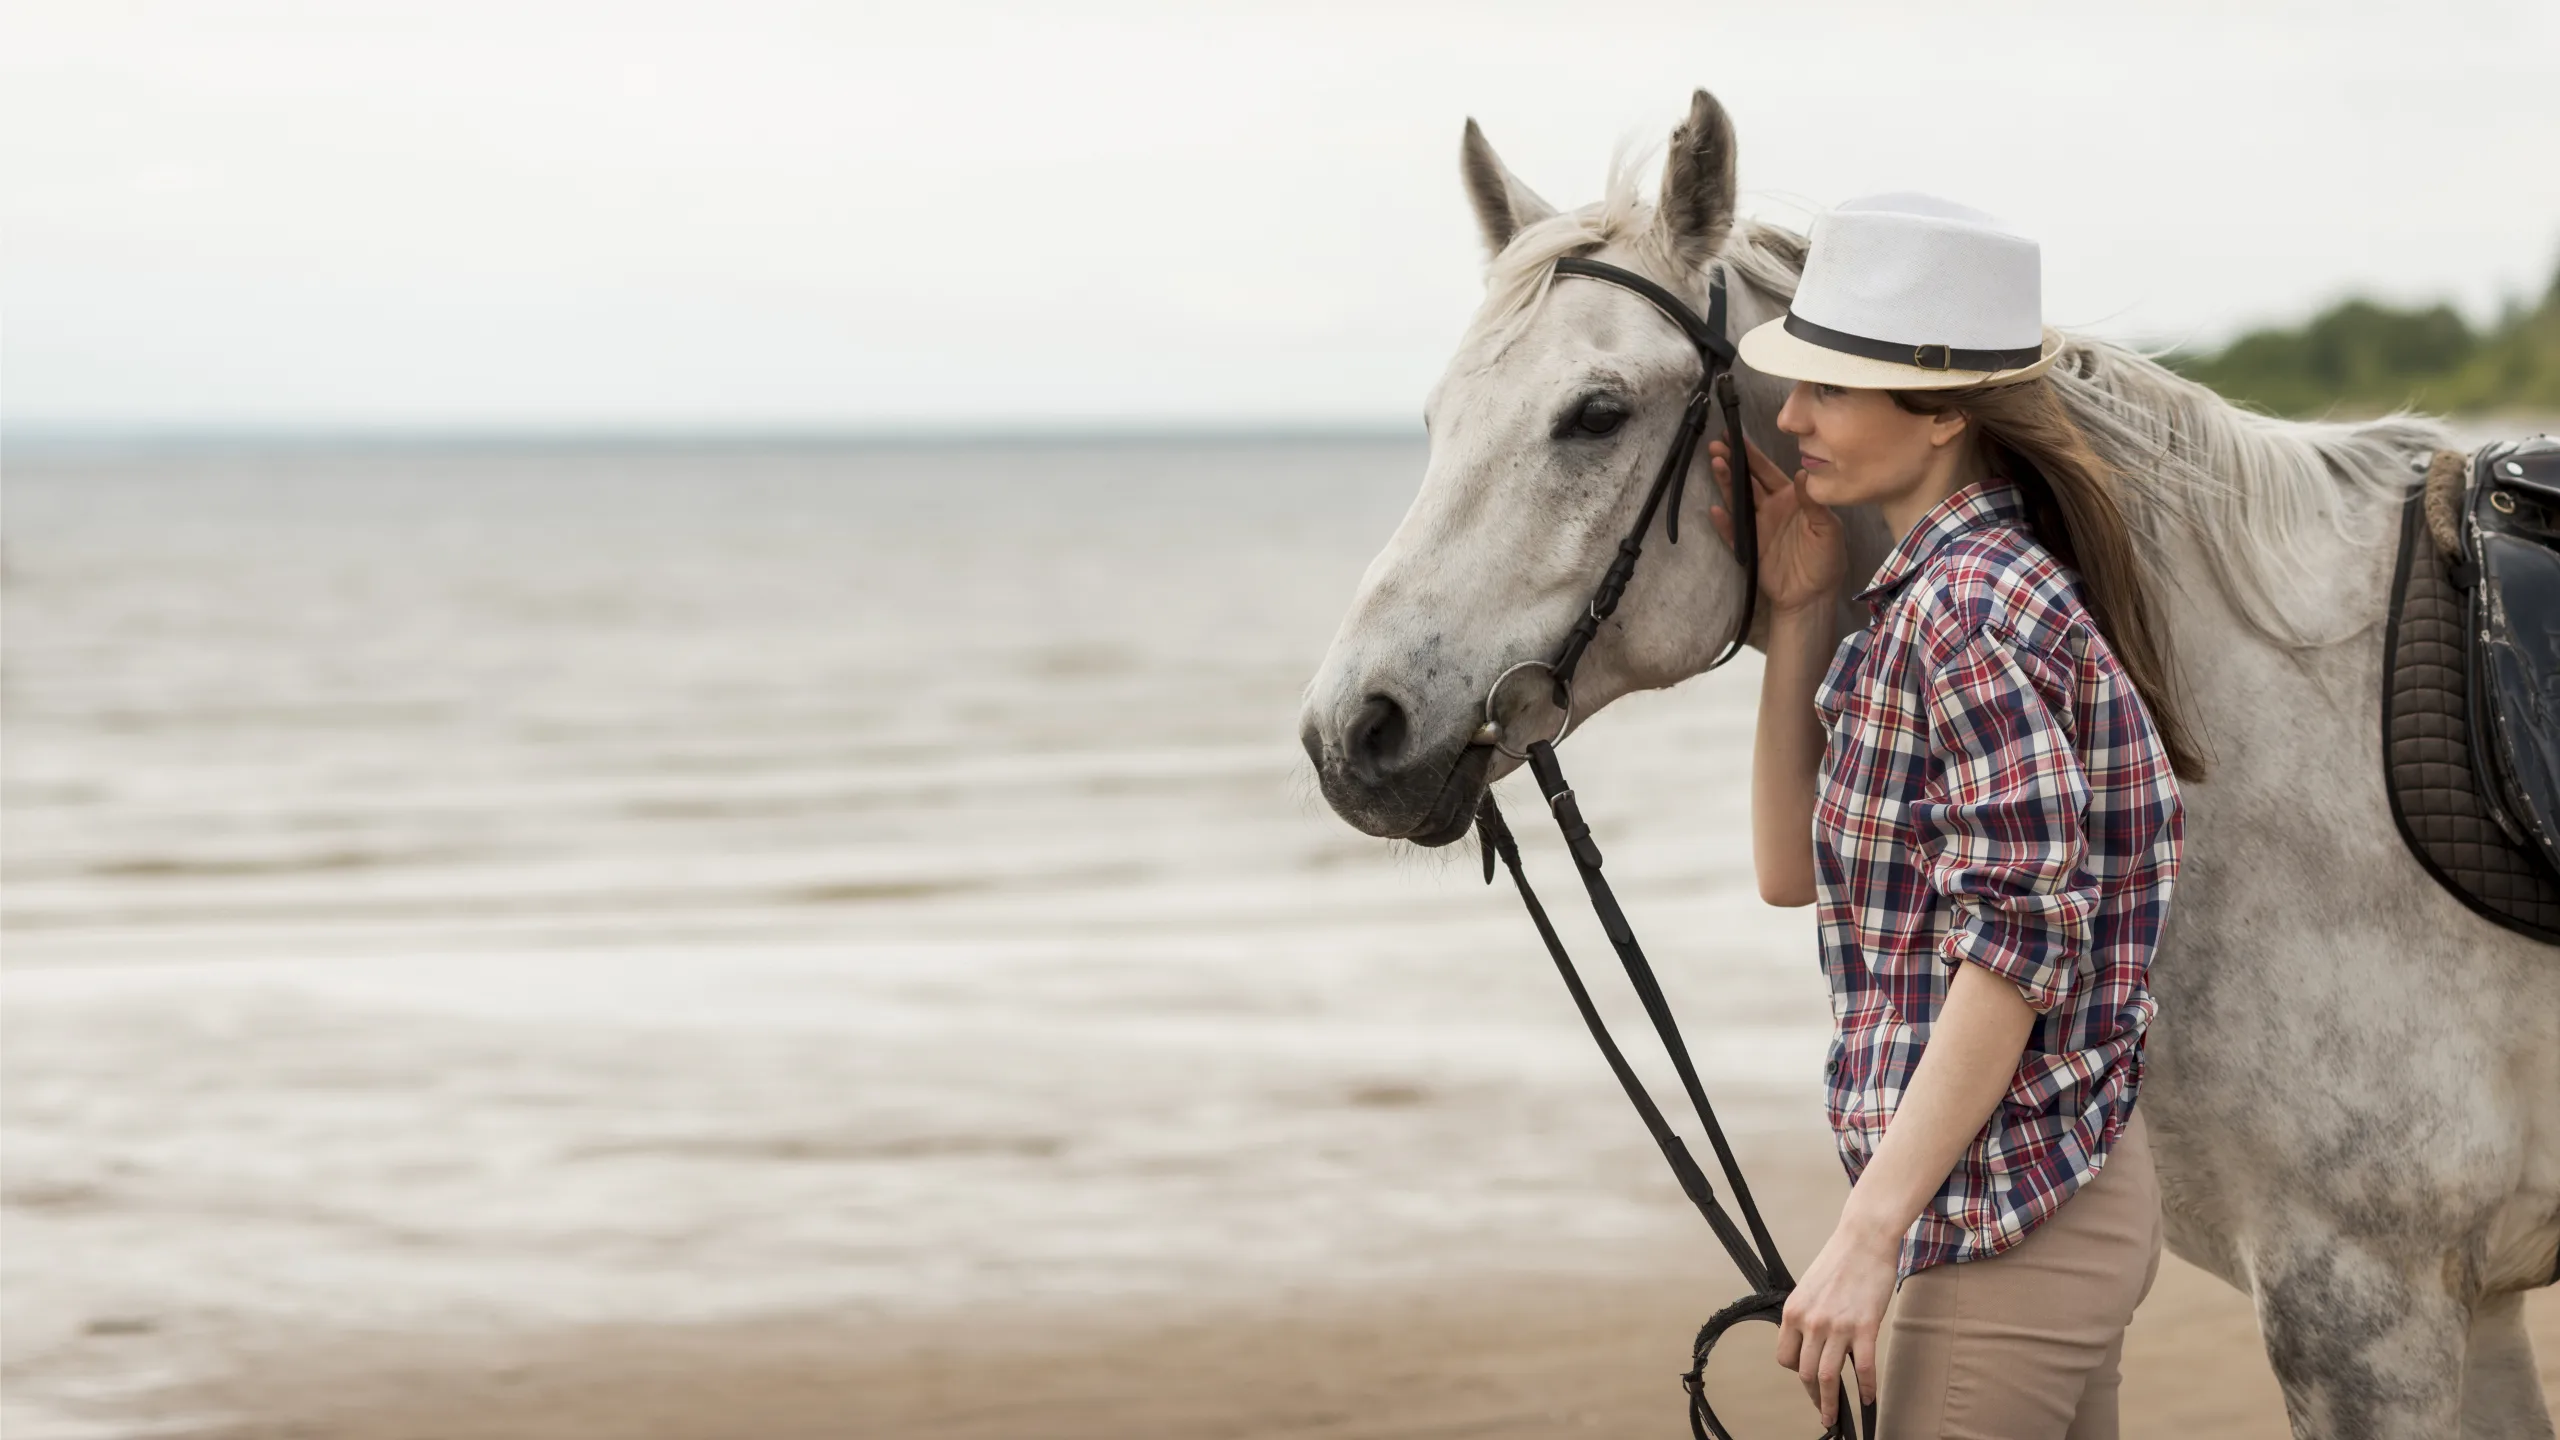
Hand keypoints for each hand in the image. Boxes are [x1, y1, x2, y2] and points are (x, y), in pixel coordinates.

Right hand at [1709, 436, 1843, 617]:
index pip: (1767, 470)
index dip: (1751, 453)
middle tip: (1715, 445)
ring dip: (1725, 483)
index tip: (1735, 436)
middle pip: (1747, 480)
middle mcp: (1770, 508)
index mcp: (1790, 498)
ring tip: (1714, 464)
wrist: (1813, 596)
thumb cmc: (1826, 559)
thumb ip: (1813, 503)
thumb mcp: (1828, 528)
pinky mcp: (1749, 547)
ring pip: (1737, 500)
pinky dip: (1724, 523)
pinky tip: (1715, 510)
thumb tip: (1801, 474)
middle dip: (1732, 462)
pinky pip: (1733, 532)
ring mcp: (1757, 527)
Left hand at [1772, 1214, 1897, 1428]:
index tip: (1807, 1378)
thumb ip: (1806, 1316)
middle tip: (1823, 1411)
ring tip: (1836, 1418)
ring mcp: (1837, 1326)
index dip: (1795, 1372)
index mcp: (1793, 1312)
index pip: (1784, 1358)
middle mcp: (1811, 1322)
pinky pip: (1863, 1368)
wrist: (1864, 1239)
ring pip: (1828, 1377)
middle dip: (1814, 1397)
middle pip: (1805, 1373)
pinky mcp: (1864, 1326)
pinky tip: (1868, 1398)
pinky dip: (1866, 1388)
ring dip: (1831, 1403)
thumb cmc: (1839, 1261)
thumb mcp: (1809, 1289)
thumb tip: (1809, 1342)